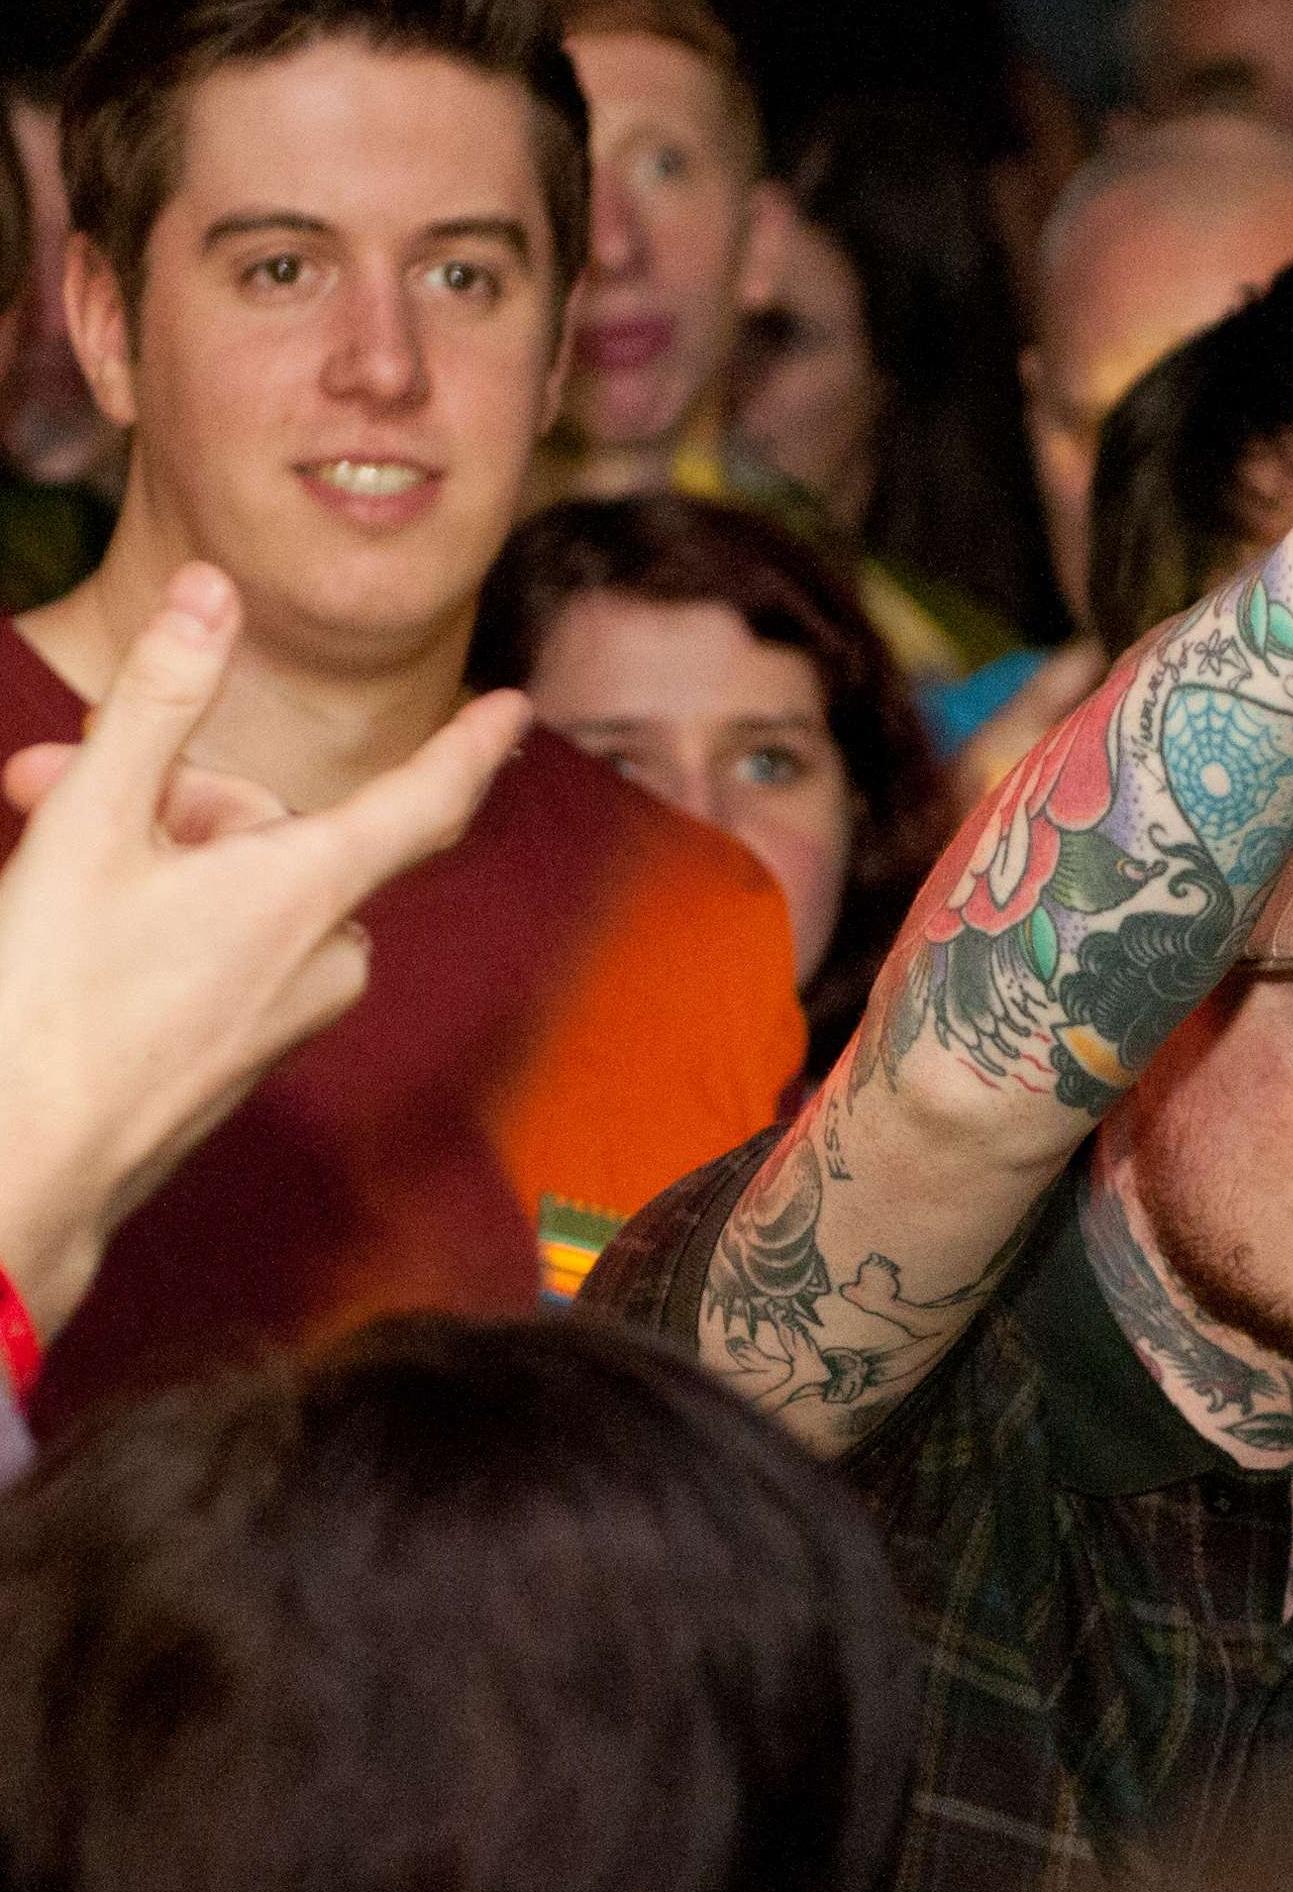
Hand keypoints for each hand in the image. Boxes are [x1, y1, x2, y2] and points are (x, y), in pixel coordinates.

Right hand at [0, 563, 528, 1332]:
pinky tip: (76, 938)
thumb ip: (158, 699)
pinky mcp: (245, 1053)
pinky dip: (160, 922)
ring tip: (39, 861)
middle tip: (37, 787)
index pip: (425, 798)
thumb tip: (213, 594)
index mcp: (310, 890)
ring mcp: (289, 1013)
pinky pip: (222, 952)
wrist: (18, 1165)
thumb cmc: (47, 996)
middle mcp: (323, 954)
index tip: (512, 708)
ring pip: (239, 889)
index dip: (468, 744)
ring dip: (150, 858)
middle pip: (276, 832)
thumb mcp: (90, 820)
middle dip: (166, 797)